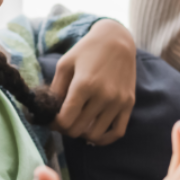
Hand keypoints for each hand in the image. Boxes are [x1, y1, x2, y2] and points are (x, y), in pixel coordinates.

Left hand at [50, 20, 136, 145]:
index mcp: (84, 85)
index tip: (52, 119)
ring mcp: (118, 101)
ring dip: (82, 133)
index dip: (54, 124)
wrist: (117, 40)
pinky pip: (117, 132)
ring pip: (95, 135)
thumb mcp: (65, 64)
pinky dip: (104, 139)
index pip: (65, 121)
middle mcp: (103, 96)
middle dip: (66, 128)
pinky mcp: (129, 104)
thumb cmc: (87, 50)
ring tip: (78, 123)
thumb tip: (49, 112)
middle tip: (64, 120)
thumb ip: (55, 89)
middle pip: (78, 130)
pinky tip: (94, 133)